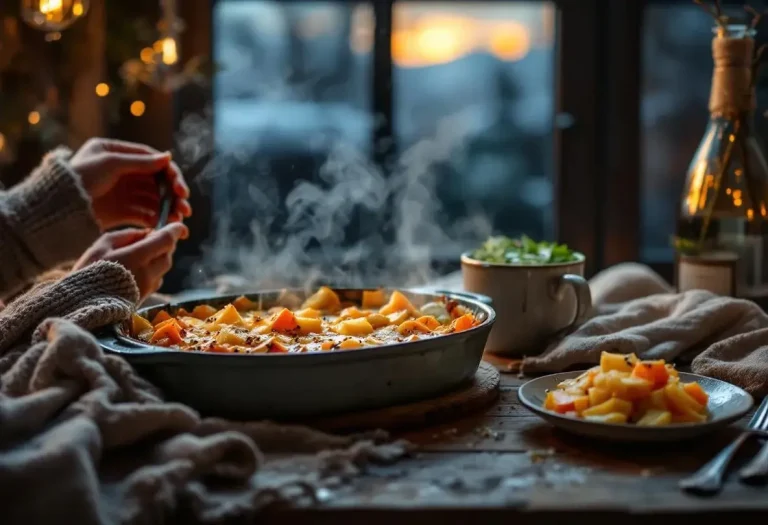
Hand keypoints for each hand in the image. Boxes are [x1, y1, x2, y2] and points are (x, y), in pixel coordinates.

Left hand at [68, 138, 192, 230]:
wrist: (55, 208)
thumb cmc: (79, 179)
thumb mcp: (111, 164)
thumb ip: (141, 162)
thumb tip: (168, 157)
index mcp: (116, 153)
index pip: (152, 161)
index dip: (170, 174)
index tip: (180, 189)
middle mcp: (122, 171)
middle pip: (157, 182)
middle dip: (173, 195)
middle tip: (184, 208)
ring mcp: (122, 192)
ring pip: (154, 199)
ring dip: (168, 209)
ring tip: (177, 220)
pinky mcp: (120, 212)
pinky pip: (144, 214)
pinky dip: (156, 219)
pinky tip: (163, 226)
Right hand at [73, 223, 188, 300]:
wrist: (82, 304)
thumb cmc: (88, 270)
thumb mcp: (103, 245)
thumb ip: (128, 235)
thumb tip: (148, 233)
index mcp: (138, 256)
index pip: (166, 241)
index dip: (175, 231)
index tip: (179, 227)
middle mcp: (148, 273)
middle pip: (168, 255)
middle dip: (163, 245)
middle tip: (148, 240)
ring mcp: (148, 287)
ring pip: (163, 268)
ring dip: (157, 259)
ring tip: (138, 256)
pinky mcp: (146, 297)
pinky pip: (156, 280)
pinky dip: (152, 271)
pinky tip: (135, 271)